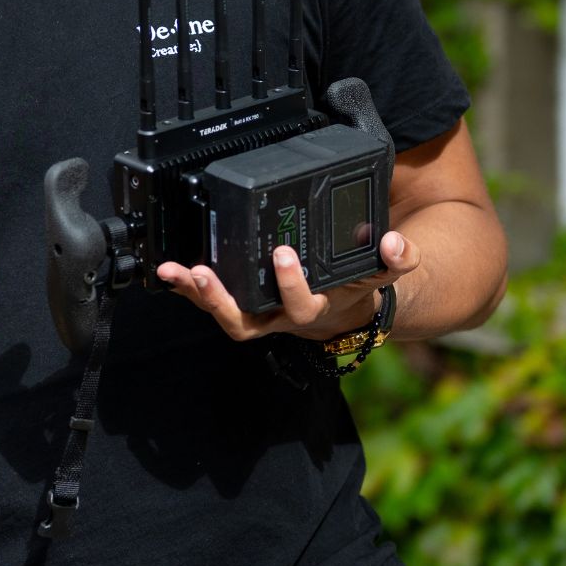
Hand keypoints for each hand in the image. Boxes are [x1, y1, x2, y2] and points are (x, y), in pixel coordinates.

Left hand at [158, 231, 417, 342]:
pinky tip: (168, 268)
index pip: (301, 305)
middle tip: (204, 274)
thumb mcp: (381, 274)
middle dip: (223, 301)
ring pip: (222, 316)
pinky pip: (210, 301)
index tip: (283, 253)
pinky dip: (187, 287)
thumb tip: (396, 243)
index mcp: (315, 310)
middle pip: (246, 323)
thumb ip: (398, 259)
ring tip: (174, 271)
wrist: (343, 314)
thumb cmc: (356, 289)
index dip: (291, 285)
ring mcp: (257, 315)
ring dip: (196, 296)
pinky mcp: (239, 305)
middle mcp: (280, 319)